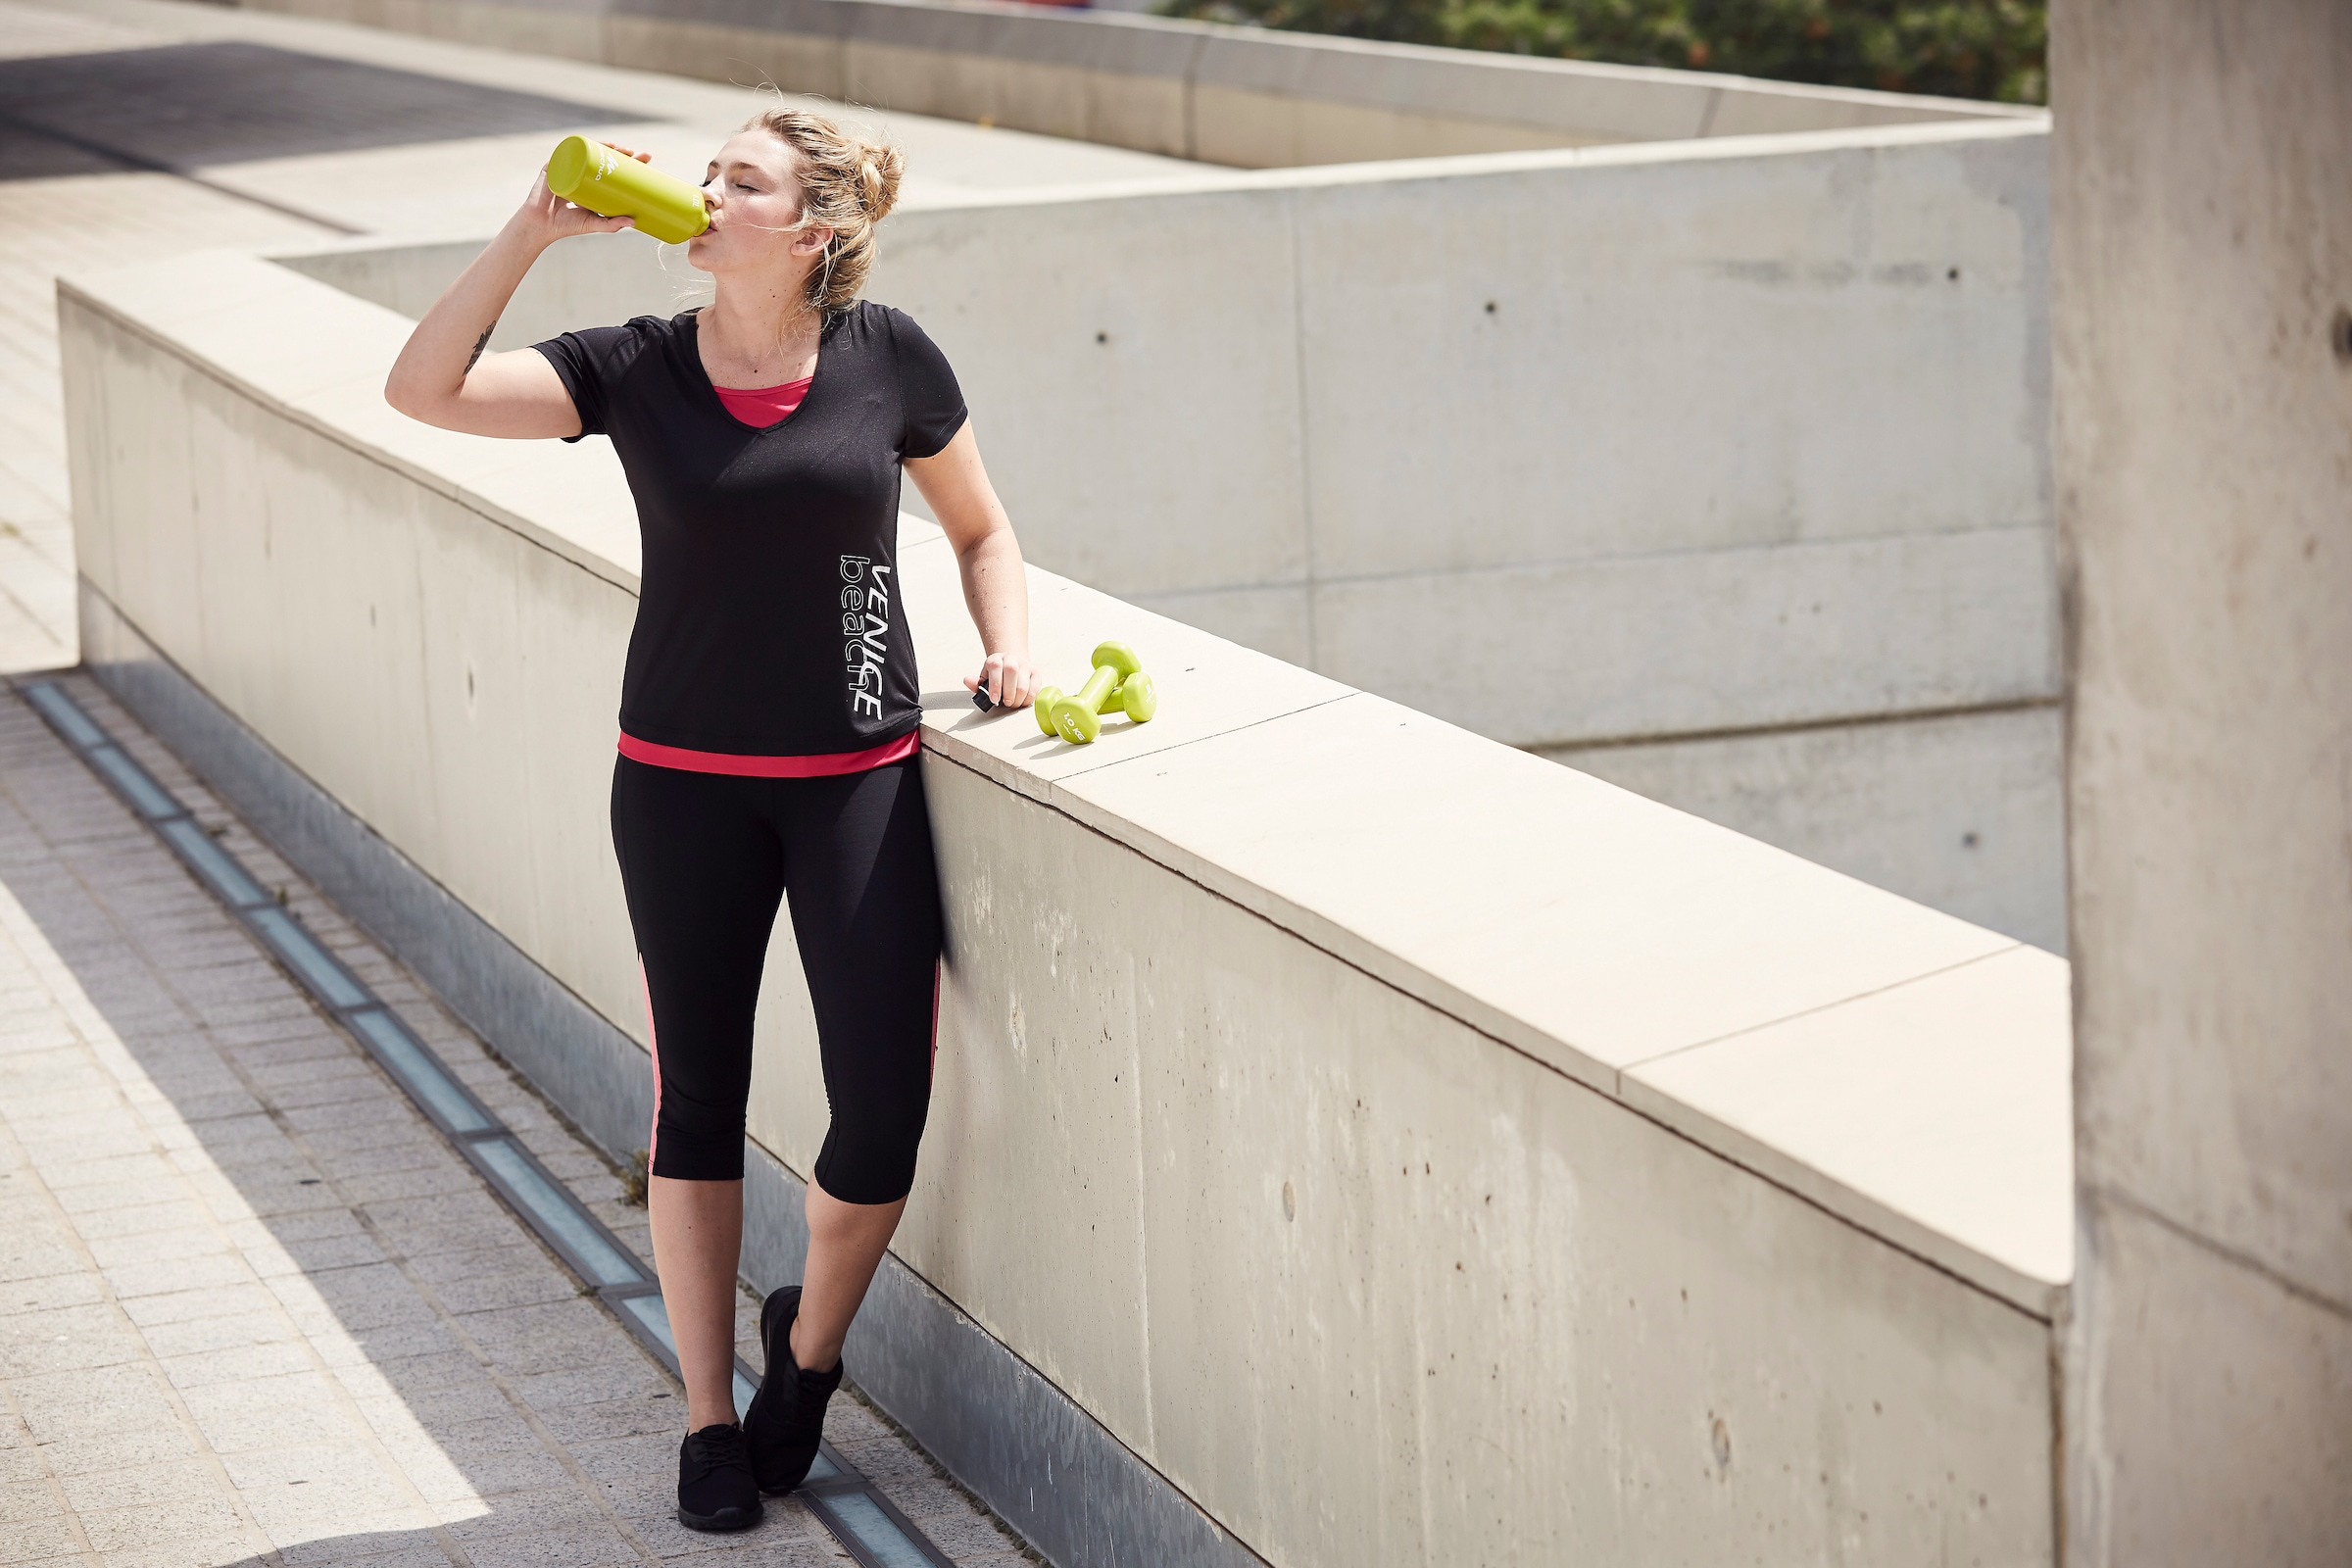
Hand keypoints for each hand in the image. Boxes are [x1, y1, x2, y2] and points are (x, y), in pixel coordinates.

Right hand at [513, 142, 649, 245]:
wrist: (541, 225)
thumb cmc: (567, 225)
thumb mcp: (594, 224)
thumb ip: (612, 225)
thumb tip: (633, 222)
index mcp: (594, 182)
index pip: (615, 168)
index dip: (631, 162)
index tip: (647, 158)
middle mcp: (582, 171)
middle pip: (604, 156)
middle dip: (621, 151)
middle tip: (635, 153)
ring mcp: (568, 167)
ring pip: (588, 151)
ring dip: (604, 144)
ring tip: (618, 147)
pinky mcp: (554, 166)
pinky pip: (566, 152)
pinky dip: (577, 145)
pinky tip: (590, 142)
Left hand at [965, 652, 1037, 710]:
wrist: (1013, 665)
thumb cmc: (996, 677)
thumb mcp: (985, 679)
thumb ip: (976, 683)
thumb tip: (967, 680)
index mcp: (996, 659)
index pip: (996, 667)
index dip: (995, 685)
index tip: (994, 699)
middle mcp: (1011, 658)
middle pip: (1012, 672)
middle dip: (1008, 692)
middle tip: (1006, 703)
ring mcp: (1025, 665)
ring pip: (1024, 683)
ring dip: (1018, 698)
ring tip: (1013, 704)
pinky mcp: (1036, 673)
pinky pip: (1035, 688)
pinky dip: (1028, 699)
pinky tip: (1022, 701)